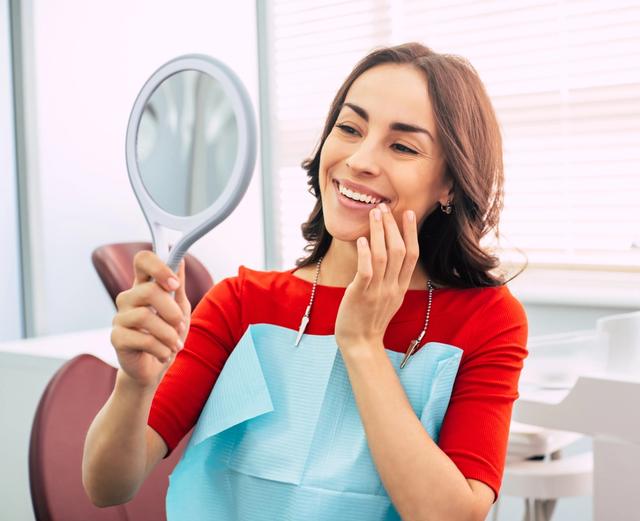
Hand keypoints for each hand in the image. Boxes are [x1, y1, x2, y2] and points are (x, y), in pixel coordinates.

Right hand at [110, 251, 191, 389]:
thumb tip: (180, 260)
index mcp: (144, 286)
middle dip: (171, 310)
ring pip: (145, 316)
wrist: (155, 368)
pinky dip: (161, 349)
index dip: (158, 267)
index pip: (142, 260)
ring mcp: (120, 318)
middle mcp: (129, 298)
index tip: (174, 284)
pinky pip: (142, 339)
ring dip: (168, 334)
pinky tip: (165, 354)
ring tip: (175, 344)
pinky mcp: (116, 338)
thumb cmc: (167, 334)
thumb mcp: (179, 308)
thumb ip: (178, 286)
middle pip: (148, 290)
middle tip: (180, 324)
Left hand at [334, 203, 419, 353]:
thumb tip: (388, 256)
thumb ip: (391, 278)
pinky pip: (367, 271)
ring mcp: (378, 291)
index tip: (408, 214)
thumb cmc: (369, 319)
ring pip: (384, 256)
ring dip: (379, 232)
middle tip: (385, 207)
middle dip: (393, 226)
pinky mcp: (361, 294)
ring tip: (374, 214)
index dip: (411, 233)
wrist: (360, 343)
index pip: (412, 255)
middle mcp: (393, 287)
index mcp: (401, 287)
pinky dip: (366, 253)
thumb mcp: (388, 298)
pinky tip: (363, 239)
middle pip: (399, 251)